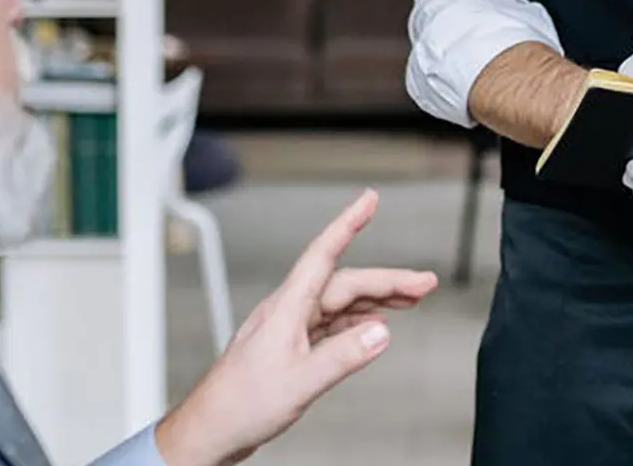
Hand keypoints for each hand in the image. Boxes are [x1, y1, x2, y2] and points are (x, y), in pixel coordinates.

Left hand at [154, 188, 437, 465]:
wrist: (208, 432)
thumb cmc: (238, 405)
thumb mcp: (298, 382)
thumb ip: (342, 356)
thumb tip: (381, 332)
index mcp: (288, 307)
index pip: (323, 253)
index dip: (348, 223)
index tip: (368, 200)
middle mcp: (289, 311)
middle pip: (345, 283)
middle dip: (387, 280)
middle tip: (424, 283)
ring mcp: (289, 329)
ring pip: (340, 303)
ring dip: (376, 299)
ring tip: (410, 300)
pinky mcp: (290, 348)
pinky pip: (331, 324)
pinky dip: (357, 321)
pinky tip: (373, 327)